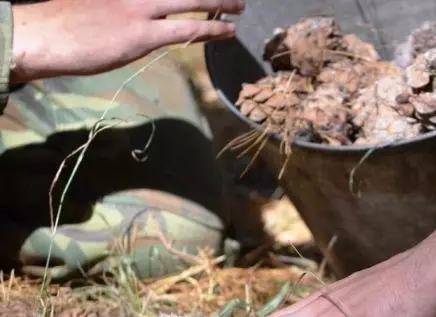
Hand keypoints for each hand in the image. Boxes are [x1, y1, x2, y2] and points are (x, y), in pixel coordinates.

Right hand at [10, 0, 244, 81]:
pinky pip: (185, 29)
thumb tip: (141, 18)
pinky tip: (227, 31)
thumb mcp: (95, 4)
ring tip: (239, 6)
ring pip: (190, 0)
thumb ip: (122, 6)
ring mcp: (138, 8)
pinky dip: (210, 28)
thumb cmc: (61, 25)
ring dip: (218, 2)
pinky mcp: (140, 34)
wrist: (38, 36)